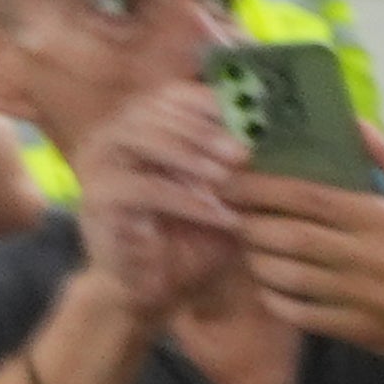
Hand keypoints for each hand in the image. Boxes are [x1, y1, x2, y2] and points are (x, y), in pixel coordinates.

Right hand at [63, 84, 247, 324]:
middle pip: (153, 111)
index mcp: (141, 127)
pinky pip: (144, 190)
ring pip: (142, 140)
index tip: (252, 116)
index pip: (170, 95)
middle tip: (244, 151)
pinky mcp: (98, 201)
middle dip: (204, 128)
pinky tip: (223, 215)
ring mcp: (99, 167)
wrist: (153, 288)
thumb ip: (239, 163)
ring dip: (192, 155)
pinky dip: (188, 201)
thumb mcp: (222, 194)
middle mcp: (112, 138)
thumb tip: (284, 132)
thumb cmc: (192, 236)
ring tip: (232, 174)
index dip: (208, 101)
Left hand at [234, 171, 383, 383]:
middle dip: (250, 224)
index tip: (233, 183)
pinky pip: (296, 312)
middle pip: (288, 235)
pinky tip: (272, 287)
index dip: (260, 187)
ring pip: (286, 274)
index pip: (308, 196)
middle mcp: (375, 256)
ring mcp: (366, 296)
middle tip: (236, 218)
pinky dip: (273, 298)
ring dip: (257, 261)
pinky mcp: (358, 330)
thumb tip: (355, 122)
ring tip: (253, 250)